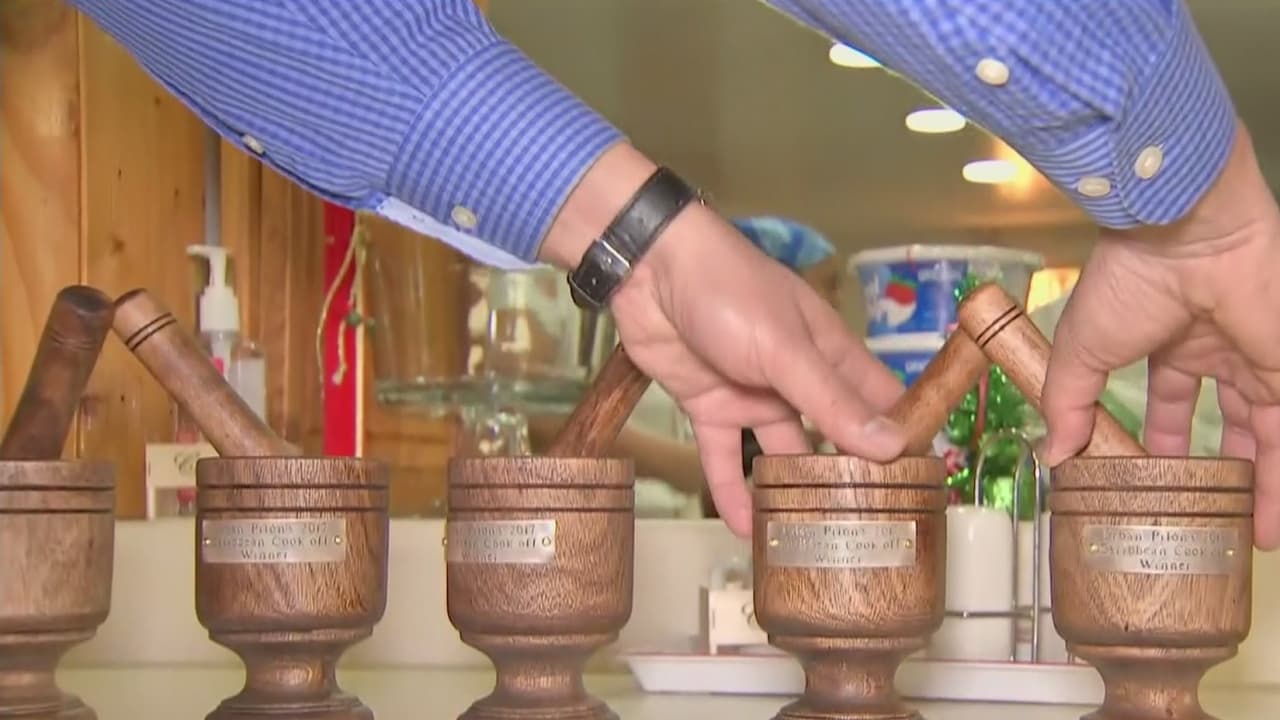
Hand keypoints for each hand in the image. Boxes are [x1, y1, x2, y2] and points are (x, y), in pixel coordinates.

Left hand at [608, 209, 908, 534]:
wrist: (649, 270)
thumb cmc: (729, 291)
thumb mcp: (786, 349)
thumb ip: (832, 400)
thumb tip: (891, 446)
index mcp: (829, 352)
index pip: (880, 400)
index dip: (901, 438)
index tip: (923, 485)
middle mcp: (796, 378)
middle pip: (833, 435)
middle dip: (848, 477)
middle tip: (869, 532)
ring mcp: (753, 394)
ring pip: (781, 454)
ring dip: (792, 492)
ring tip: (809, 542)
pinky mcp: (710, 407)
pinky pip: (725, 458)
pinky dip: (732, 491)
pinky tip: (745, 529)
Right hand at [1041, 121, 1279, 548]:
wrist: (1183, 235)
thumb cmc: (1126, 282)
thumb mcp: (1081, 352)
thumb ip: (1069, 406)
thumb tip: (1051, 457)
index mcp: (1169, 340)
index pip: (1171, 400)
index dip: (1163, 440)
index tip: (1153, 480)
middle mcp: (1218, 351)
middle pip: (1228, 423)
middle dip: (1222, 471)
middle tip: (1213, 520)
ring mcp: (1256, 360)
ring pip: (1263, 436)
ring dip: (1260, 486)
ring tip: (1250, 537)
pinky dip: (1278, 478)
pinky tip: (1267, 520)